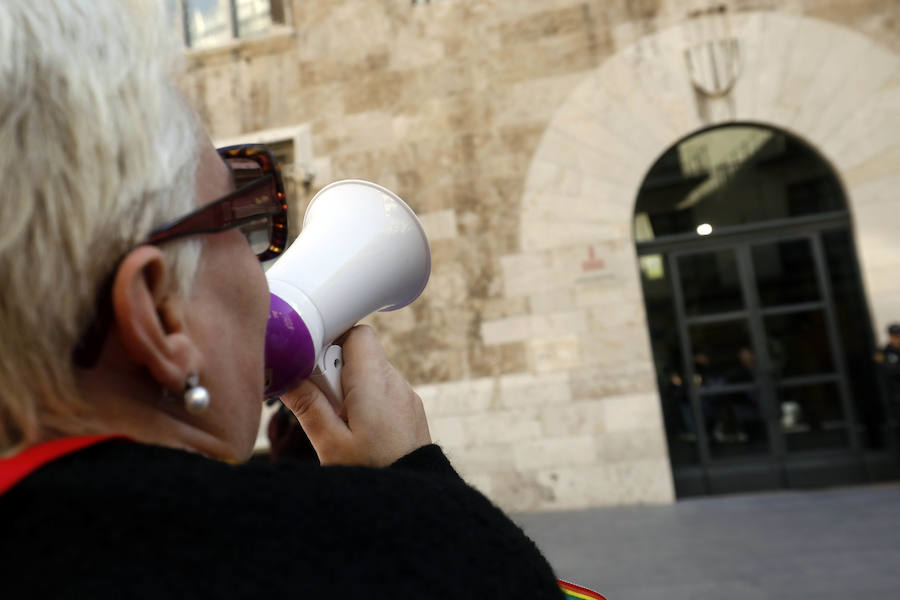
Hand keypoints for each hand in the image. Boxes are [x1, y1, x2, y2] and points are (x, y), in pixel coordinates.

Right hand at [280, 325, 430, 466]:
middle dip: (335, 370)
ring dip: (349, 387)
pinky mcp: (410, 410)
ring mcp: (405, 395)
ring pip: (370, 373)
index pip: (356, 333)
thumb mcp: (330, 442)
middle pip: (360, 353)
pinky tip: (357, 430)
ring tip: (339, 422)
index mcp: (374, 381)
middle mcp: (394, 381)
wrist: (410, 498)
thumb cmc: (372, 471)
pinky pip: (383, 391)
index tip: (312, 365)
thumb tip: (286, 375)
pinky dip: (366, 400)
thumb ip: (307, 404)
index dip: (332, 339)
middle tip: (322, 403)